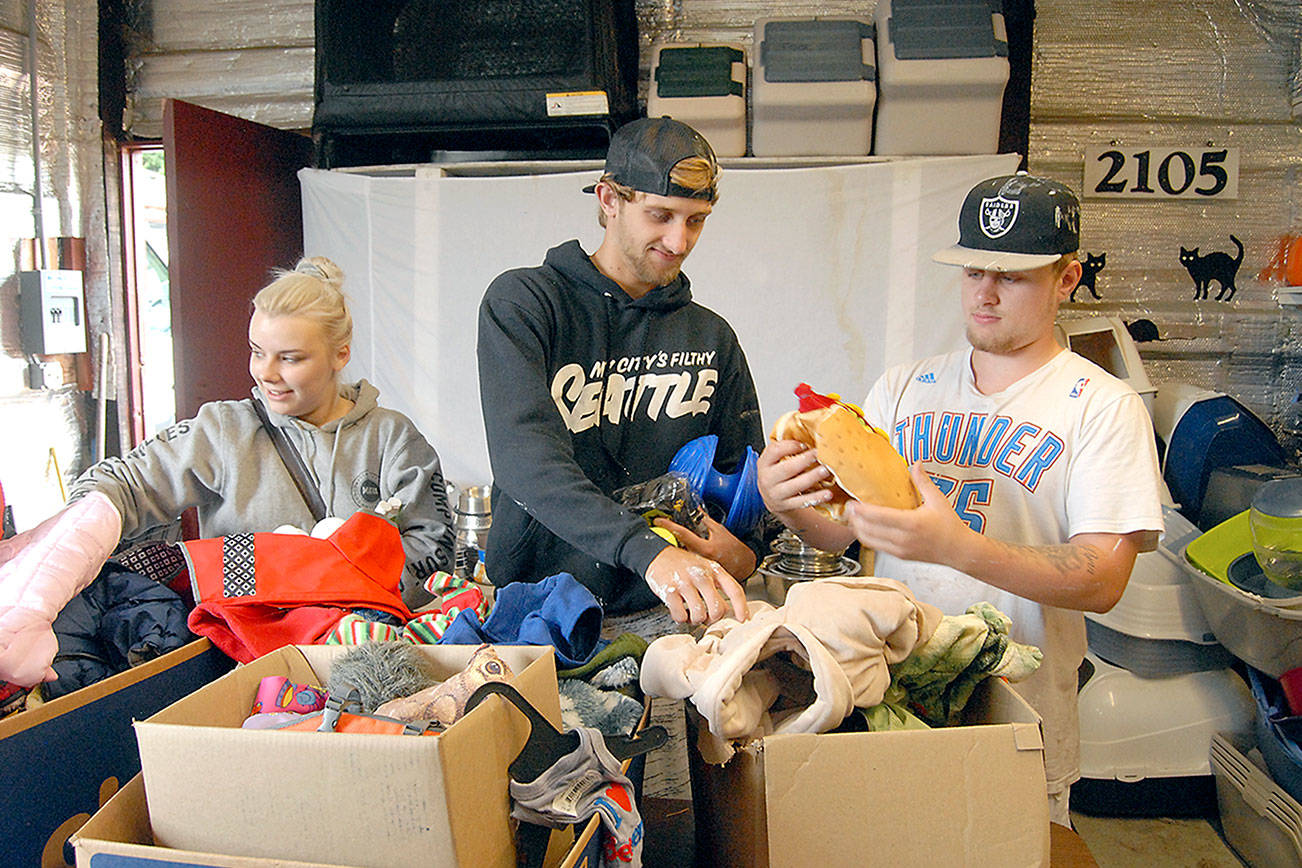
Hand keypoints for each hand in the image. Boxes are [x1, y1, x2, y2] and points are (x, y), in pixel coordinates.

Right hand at [644, 545, 748, 624]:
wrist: (658, 555)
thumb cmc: (683, 565)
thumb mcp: (706, 569)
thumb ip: (718, 586)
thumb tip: (728, 609)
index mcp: (714, 570)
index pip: (735, 590)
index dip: (741, 608)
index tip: (743, 620)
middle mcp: (701, 576)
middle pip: (717, 609)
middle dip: (712, 618)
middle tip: (706, 617)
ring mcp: (685, 583)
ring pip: (699, 615)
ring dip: (695, 619)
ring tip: (690, 612)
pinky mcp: (669, 591)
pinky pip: (680, 616)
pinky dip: (680, 618)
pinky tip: (679, 610)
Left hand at [653, 513, 755, 579]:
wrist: (745, 565)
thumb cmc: (734, 549)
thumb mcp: (720, 531)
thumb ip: (705, 521)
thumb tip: (696, 510)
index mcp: (705, 548)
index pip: (682, 534)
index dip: (668, 526)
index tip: (658, 521)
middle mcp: (700, 559)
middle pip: (677, 547)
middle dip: (668, 538)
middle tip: (659, 530)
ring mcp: (699, 568)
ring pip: (680, 557)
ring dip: (673, 548)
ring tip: (667, 541)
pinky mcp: (699, 573)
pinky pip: (687, 564)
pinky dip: (681, 558)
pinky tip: (680, 553)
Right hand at [757, 438, 832, 514]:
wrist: (772, 498)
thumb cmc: (777, 474)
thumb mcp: (774, 460)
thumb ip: (786, 449)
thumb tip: (809, 435)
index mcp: (765, 463)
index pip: (774, 451)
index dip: (790, 446)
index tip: (804, 444)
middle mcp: (768, 479)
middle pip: (787, 468)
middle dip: (805, 460)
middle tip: (819, 454)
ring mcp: (776, 494)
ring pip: (796, 485)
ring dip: (813, 477)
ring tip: (826, 470)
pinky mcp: (786, 505)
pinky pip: (803, 501)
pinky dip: (816, 498)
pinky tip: (827, 493)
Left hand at [843, 464, 973, 565]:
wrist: (960, 551)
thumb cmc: (950, 525)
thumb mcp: (938, 500)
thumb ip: (923, 482)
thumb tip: (916, 463)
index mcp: (911, 523)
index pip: (878, 517)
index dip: (861, 511)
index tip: (852, 502)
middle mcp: (903, 538)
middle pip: (868, 530)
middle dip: (854, 519)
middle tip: (848, 507)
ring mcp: (900, 549)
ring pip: (869, 541)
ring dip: (858, 529)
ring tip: (853, 517)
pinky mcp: (900, 556)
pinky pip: (877, 547)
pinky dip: (867, 537)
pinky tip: (865, 528)